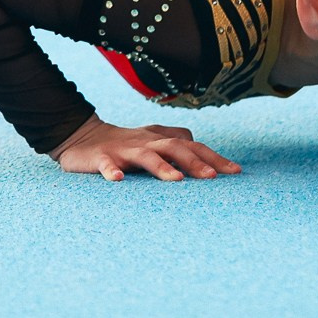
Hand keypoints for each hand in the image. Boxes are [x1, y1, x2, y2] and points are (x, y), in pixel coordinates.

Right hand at [50, 115, 241, 181]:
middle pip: (174, 147)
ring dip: (161, 166)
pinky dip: (111, 171)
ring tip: (176, 180)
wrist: (82, 136)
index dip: (214, 157)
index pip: (192, 146)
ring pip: (145, 155)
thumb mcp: (154, 141)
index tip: (236, 172)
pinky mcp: (99, 158)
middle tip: (213, 178)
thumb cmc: (126, 144)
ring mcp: (123, 150)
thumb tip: (207, 156)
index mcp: (160, 139)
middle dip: (195, 162)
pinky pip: (106, 164)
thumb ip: (178, 144)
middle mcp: (146, 142)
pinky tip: (117, 180)